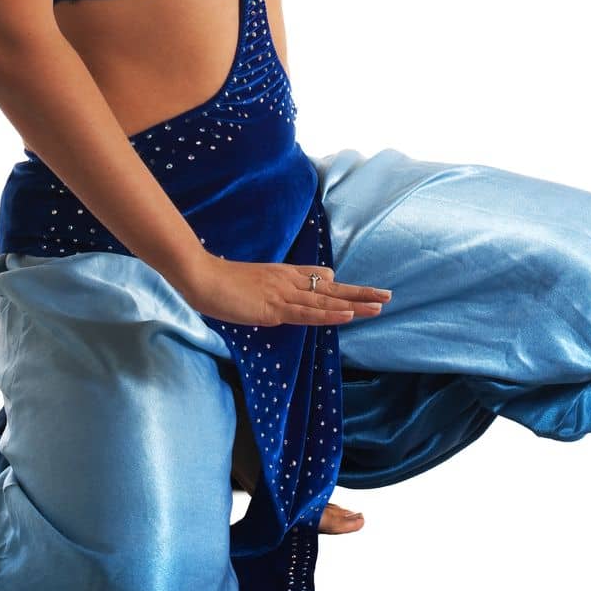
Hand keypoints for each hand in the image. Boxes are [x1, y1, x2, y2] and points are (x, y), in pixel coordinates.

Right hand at [177, 252, 392, 327]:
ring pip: (326, 301)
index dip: (342, 286)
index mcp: (283, 274)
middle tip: (387, 296)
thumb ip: (269, 289)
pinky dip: (330, 315)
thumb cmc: (220, 282)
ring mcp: (284, 294)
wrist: (203, 277)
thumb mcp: (251, 283)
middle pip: (332, 288)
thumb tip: (282, 300)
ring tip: (379, 306)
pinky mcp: (275, 309)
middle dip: (360, 293)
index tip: (363, 292)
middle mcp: (289, 281)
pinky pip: (308, 314)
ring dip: (355, 304)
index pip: (319, 278)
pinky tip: (348, 316)